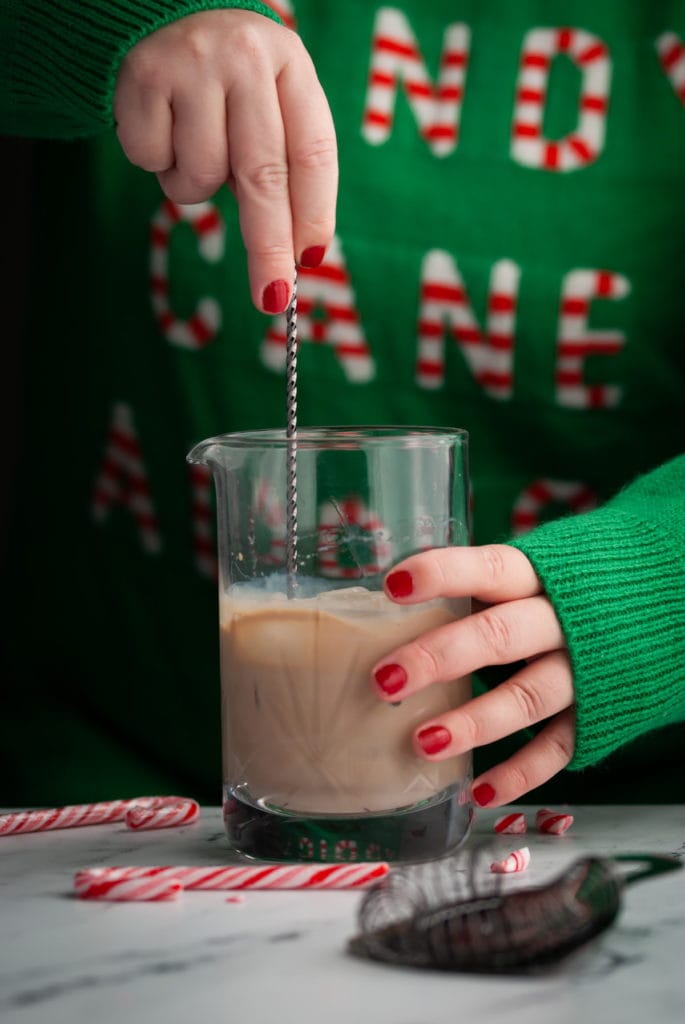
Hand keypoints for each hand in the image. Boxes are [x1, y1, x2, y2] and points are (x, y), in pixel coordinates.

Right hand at [114, 10, 336, 312]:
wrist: (156, 12)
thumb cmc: (226, 82)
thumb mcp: (266, 106)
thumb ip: (282, 167)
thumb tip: (297, 255)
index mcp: (291, 67)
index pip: (312, 153)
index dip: (313, 213)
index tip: (310, 261)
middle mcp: (247, 58)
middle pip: (263, 176)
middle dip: (267, 247)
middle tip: (272, 297)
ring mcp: (193, 63)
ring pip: (202, 176)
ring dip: (195, 185)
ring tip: (191, 143)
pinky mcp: (143, 75)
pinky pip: (154, 161)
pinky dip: (156, 162)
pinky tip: (162, 126)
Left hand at [371, 546, 574, 806]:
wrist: (673, 600)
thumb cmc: (581, 583)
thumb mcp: (543, 566)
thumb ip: (487, 582)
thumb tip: (396, 594)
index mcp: (543, 574)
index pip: (490, 568)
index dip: (443, 573)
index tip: (392, 584)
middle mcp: (563, 620)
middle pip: (499, 635)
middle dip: (440, 657)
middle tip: (385, 680)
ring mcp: (584, 669)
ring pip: (528, 697)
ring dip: (475, 722)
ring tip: (423, 743)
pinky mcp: (600, 712)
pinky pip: (560, 747)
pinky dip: (521, 773)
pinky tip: (479, 791)